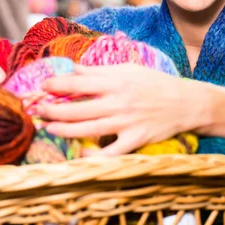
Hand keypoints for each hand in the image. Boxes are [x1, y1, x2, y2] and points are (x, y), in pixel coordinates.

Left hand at [39, 64, 209, 155]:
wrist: (187, 102)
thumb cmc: (156, 83)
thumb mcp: (130, 69)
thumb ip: (100, 71)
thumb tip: (72, 68)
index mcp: (117, 81)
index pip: (80, 82)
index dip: (58, 84)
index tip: (43, 85)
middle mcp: (119, 101)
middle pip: (79, 107)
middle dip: (54, 109)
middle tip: (37, 110)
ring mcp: (127, 122)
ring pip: (89, 128)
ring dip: (65, 129)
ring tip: (48, 128)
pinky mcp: (136, 139)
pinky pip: (112, 152)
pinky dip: (96, 156)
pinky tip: (80, 156)